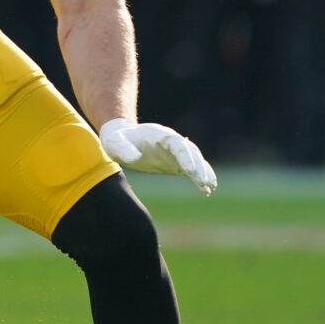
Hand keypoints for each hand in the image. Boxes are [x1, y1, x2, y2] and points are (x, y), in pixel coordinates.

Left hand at [99, 118, 218, 195]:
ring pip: (195, 160)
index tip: (191, 172)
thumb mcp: (114, 144)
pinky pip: (192, 168)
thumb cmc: (116, 140)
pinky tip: (208, 188)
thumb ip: (123, 150)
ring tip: (210, 187)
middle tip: (205, 184)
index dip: (186, 157)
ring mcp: (174, 151)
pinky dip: (201, 176)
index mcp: (159, 134)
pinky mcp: (175, 161)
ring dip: (204, 172)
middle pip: (190, 152)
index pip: (178, 145)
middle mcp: (171, 141)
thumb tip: (135, 158)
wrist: (120, 137)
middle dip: (199, 167)